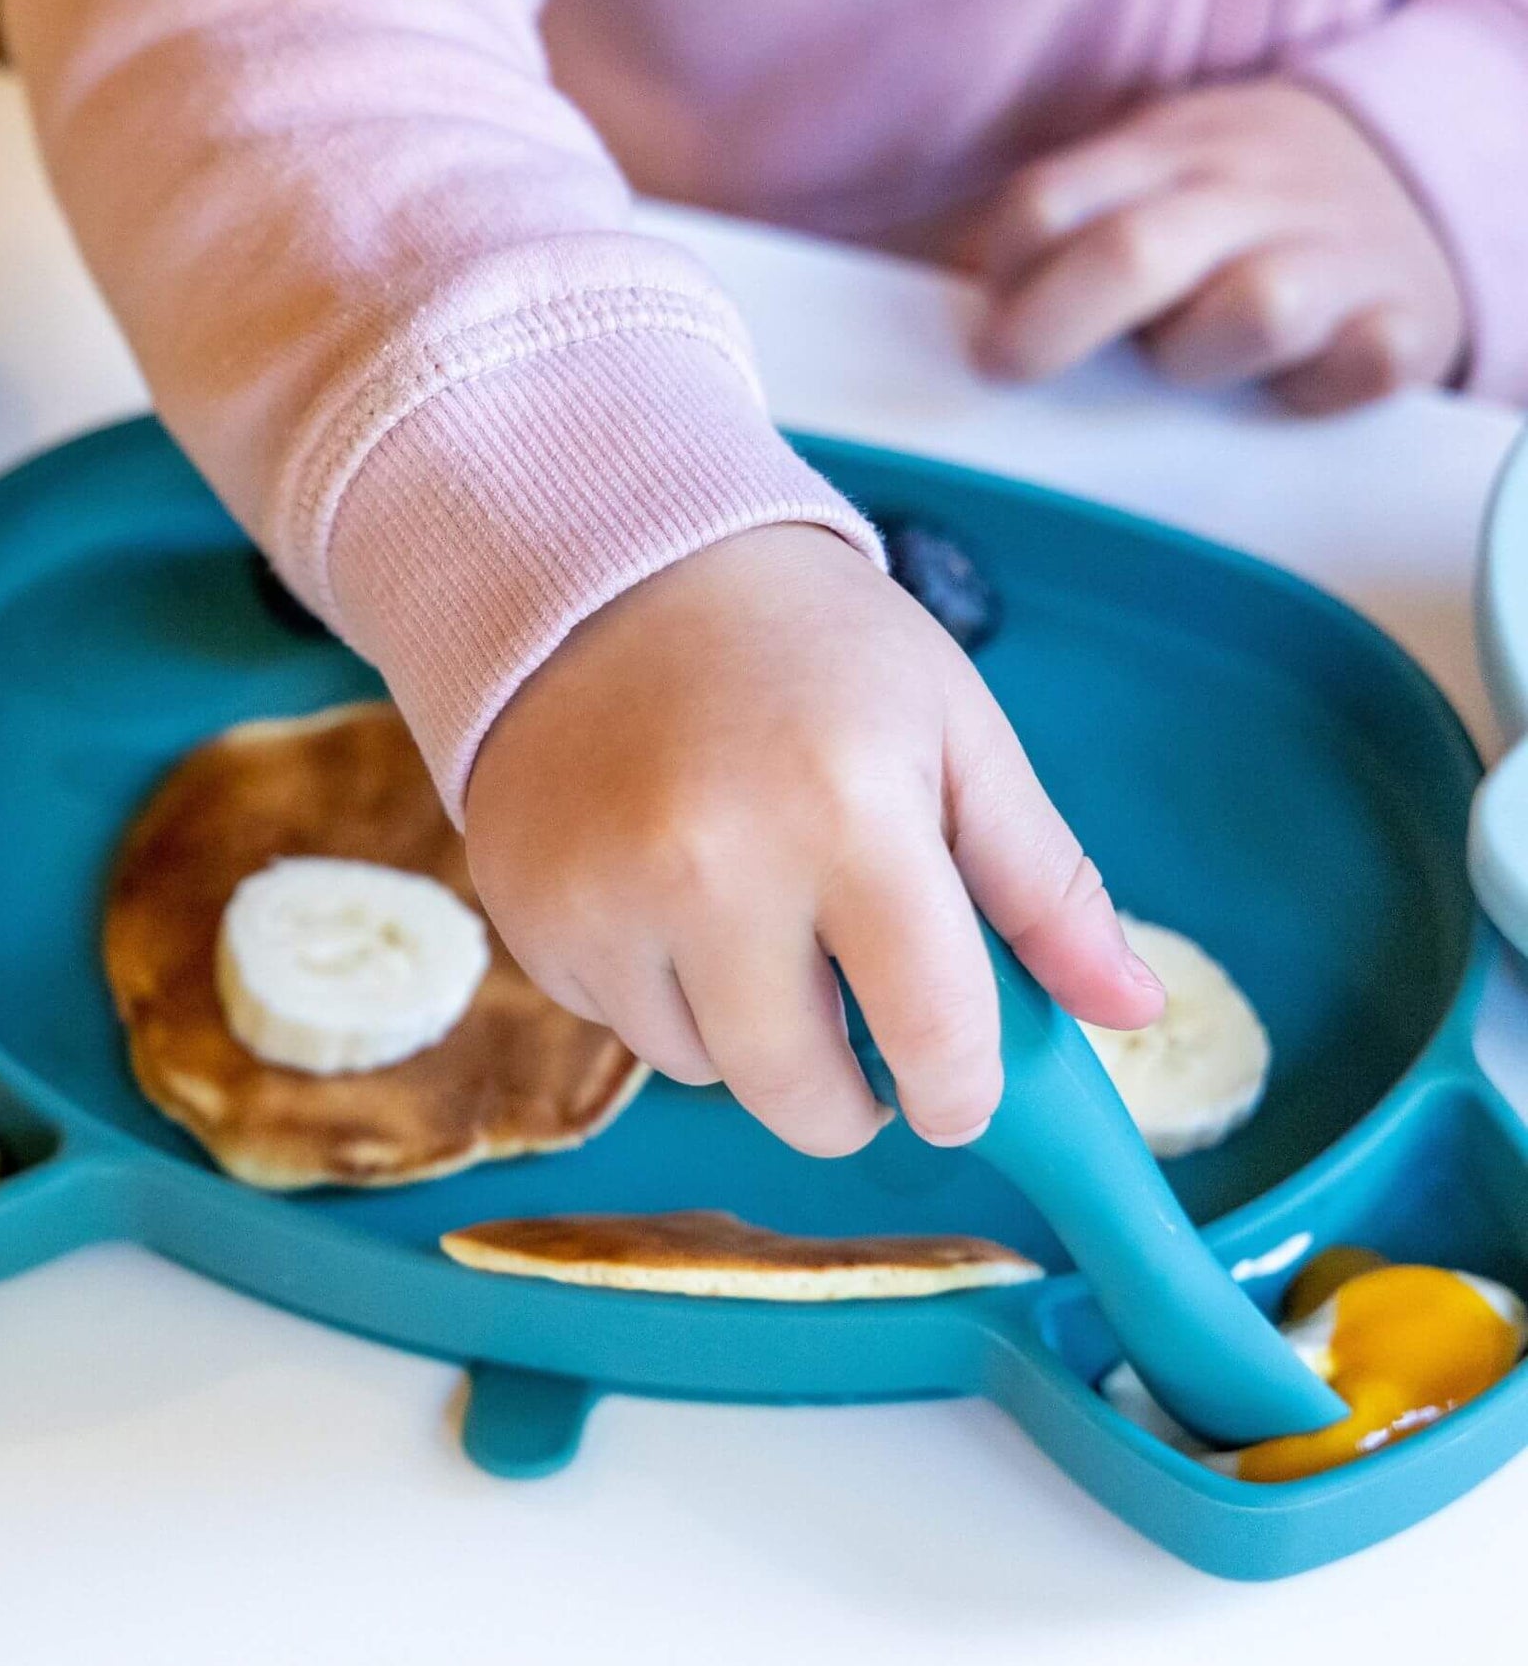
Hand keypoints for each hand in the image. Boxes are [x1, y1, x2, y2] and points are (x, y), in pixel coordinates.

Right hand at [462, 525, 1163, 1154]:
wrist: (605, 567)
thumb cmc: (806, 644)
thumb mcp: (953, 732)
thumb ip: (1045, 883)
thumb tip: (1134, 1013)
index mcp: (849, 812)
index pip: (933, 1032)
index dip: (964, 1088)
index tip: (957, 1088)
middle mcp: (712, 869)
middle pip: (803, 1097)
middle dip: (853, 1099)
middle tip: (863, 1044)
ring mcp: (604, 898)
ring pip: (702, 1070)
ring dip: (745, 1034)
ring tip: (750, 914)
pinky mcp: (530, 915)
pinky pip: (616, 1024)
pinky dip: (659, 991)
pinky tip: (664, 890)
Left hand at [967, 79, 1465, 411]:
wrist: (1415, 166)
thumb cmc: (1226, 213)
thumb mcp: (1141, 183)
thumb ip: (1050, 241)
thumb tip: (919, 320)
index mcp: (1161, 154)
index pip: (1048, 204)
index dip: (1000, 266)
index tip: (977, 322)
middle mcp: (1246, 193)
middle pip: (1134, 252)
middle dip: (1054, 323)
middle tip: (1007, 368)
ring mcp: (1333, 253)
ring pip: (1257, 308)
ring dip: (1201, 355)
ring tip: (1185, 368)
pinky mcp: (1406, 319)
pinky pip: (1369, 360)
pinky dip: (1329, 384)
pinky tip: (1296, 391)